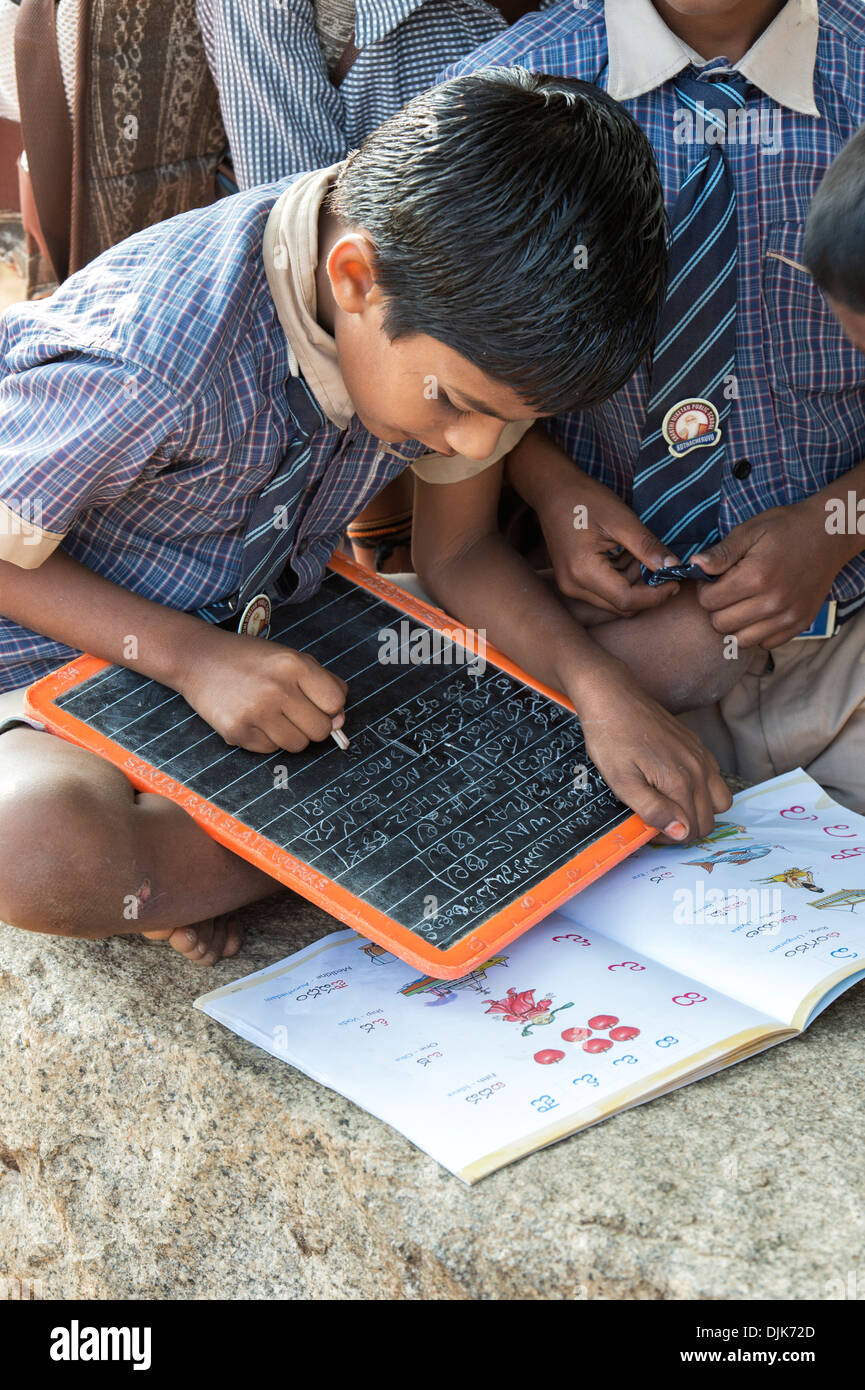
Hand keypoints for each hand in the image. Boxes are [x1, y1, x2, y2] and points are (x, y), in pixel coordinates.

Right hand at [177, 627, 347, 753]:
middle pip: (319, 730)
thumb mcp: (291, 657)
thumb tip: (339, 721)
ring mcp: (255, 712)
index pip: (336, 704)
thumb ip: (323, 684)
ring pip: (297, 745)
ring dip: (290, 734)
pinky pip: (270, 750)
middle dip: (311, 724)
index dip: (329, 707)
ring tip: (272, 714)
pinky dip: (265, 738)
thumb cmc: (250, 659)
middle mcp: (276, 688)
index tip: (316, 702)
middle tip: (293, 711)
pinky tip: (252, 718)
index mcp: (294, 664)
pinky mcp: (237, 731)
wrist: (198, 658)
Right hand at [535, 464, 681, 616]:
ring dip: (635, 585)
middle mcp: (573, 586)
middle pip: (621, 607)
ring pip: (614, 602)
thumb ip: (648, 547)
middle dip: (647, 593)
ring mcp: (570, 586)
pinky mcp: (572, 582)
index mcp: (584, 571)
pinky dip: (622, 579)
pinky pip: (604, 592)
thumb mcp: (622, 520)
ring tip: (638, 554)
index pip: (627, 600)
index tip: (676, 580)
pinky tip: (624, 555)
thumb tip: (674, 568)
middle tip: (665, 569)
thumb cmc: (585, 499)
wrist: (554, 491)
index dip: (656, 595)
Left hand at [570, 660, 731, 841]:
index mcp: (680, 782)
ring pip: (720, 801)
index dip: (669, 838)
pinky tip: (675, 784)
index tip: (647, 828)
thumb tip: (682, 833)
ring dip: (700, 811)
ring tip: (670, 805)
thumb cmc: (611, 739)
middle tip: (656, 819)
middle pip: (709, 820)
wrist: (613, 697)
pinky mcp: (698, 746)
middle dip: (685, 828)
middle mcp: (699, 770)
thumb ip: (653, 810)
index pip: (691, 831)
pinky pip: (715, 779)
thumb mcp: (622, 782)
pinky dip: (703, 791)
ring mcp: (701, 756)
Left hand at [692, 500, 844, 647]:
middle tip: (727, 590)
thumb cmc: (785, 528)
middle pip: (720, 624)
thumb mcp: (749, 531)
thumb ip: (721, 553)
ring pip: (741, 640)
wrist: (829, 535)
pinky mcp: (800, 624)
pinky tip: (759, 611)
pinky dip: (757, 632)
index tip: (714, 579)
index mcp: (756, 576)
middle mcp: (773, 602)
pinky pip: (766, 643)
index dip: (705, 589)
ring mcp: (788, 616)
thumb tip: (694, 566)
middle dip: (716, 608)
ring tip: (742, 603)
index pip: (708, 602)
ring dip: (735, 624)